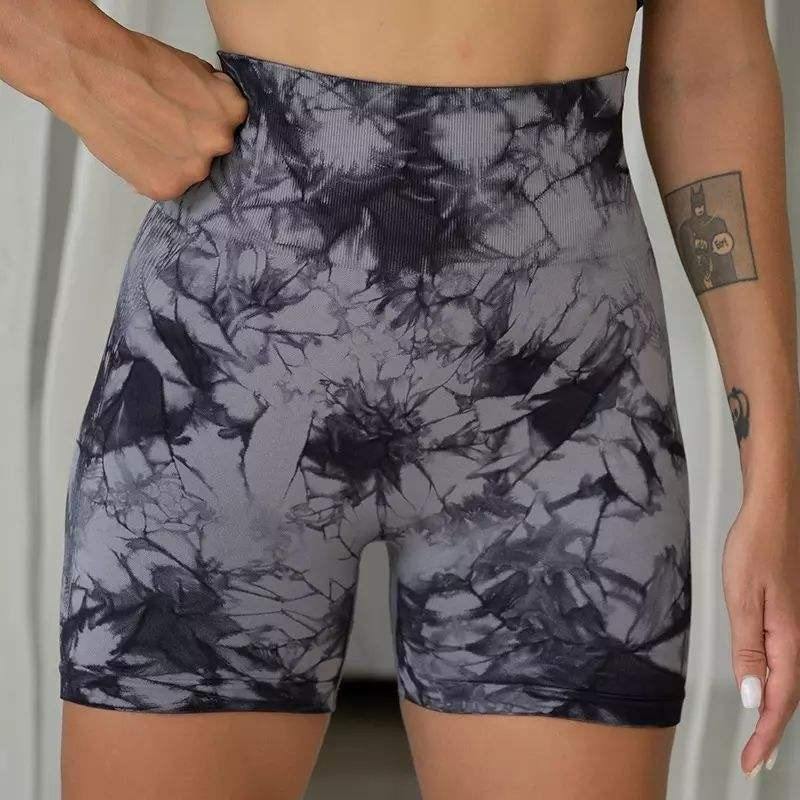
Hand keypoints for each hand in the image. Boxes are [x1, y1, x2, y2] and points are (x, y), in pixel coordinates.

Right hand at [49, 29, 248, 199]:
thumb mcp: (192, 68)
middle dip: (193, 140)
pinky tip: (138, 150)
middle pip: (213, 150)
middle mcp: (219, 143)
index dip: (208, 118)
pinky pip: (166, 185)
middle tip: (165, 125)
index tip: (192, 114)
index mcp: (231, 112)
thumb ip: (211, 96)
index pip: (231, 124)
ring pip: (190, 169)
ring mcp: (193, 169)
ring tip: (147, 136)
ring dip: (174, 159)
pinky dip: (153, 172)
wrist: (92, 72)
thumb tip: (214, 109)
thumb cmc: (136, 63)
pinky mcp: (165, 187)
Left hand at [722, 489, 799, 776]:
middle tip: (754, 759)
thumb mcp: (743, 598)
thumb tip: (752, 696)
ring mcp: (796, 626)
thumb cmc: (755, 548)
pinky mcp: (790, 615)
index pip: (779, 700)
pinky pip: (787, 660)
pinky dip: (777, 683)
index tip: (752, 762)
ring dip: (775, 709)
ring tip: (760, 736)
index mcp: (789, 638)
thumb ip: (749, 648)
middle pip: (788, 695)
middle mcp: (798, 637)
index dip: (765, 733)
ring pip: (789, 679)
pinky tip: (766, 688)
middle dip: (771, 730)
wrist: (774, 512)